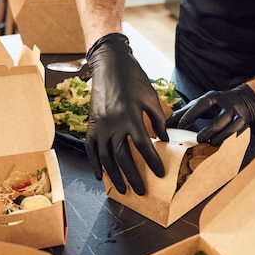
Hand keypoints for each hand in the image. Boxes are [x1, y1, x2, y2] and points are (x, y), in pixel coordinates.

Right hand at [85, 33, 167, 194]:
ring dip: (115, 176)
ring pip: (106, 157)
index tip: (160, 174)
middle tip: (141, 191)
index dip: (152, 162)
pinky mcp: (91, 124)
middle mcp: (113, 124)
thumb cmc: (133, 78)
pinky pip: (91, 148)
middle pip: (123, 157)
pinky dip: (95, 164)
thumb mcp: (151, 97)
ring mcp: (99, 125)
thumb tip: (163, 140)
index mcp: (130, 117)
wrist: (109, 63)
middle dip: (133, 176)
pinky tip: (101, 176)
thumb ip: (158, 120)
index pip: (143, 146)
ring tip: (124, 189)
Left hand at [166, 83, 254, 145]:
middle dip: (210, 130)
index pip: (201, 105)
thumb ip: (185, 112)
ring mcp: (237, 114)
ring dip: (221, 136)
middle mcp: (226, 105)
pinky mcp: (244, 123)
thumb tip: (165, 123)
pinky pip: (238, 133)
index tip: (180, 126)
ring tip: (211, 143)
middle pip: (220, 118)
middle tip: (199, 139)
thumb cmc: (216, 104)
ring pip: (231, 127)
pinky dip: (230, 139)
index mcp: (213, 98)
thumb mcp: (201, 104)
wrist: (244, 100)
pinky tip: (221, 145)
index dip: (190, 115)